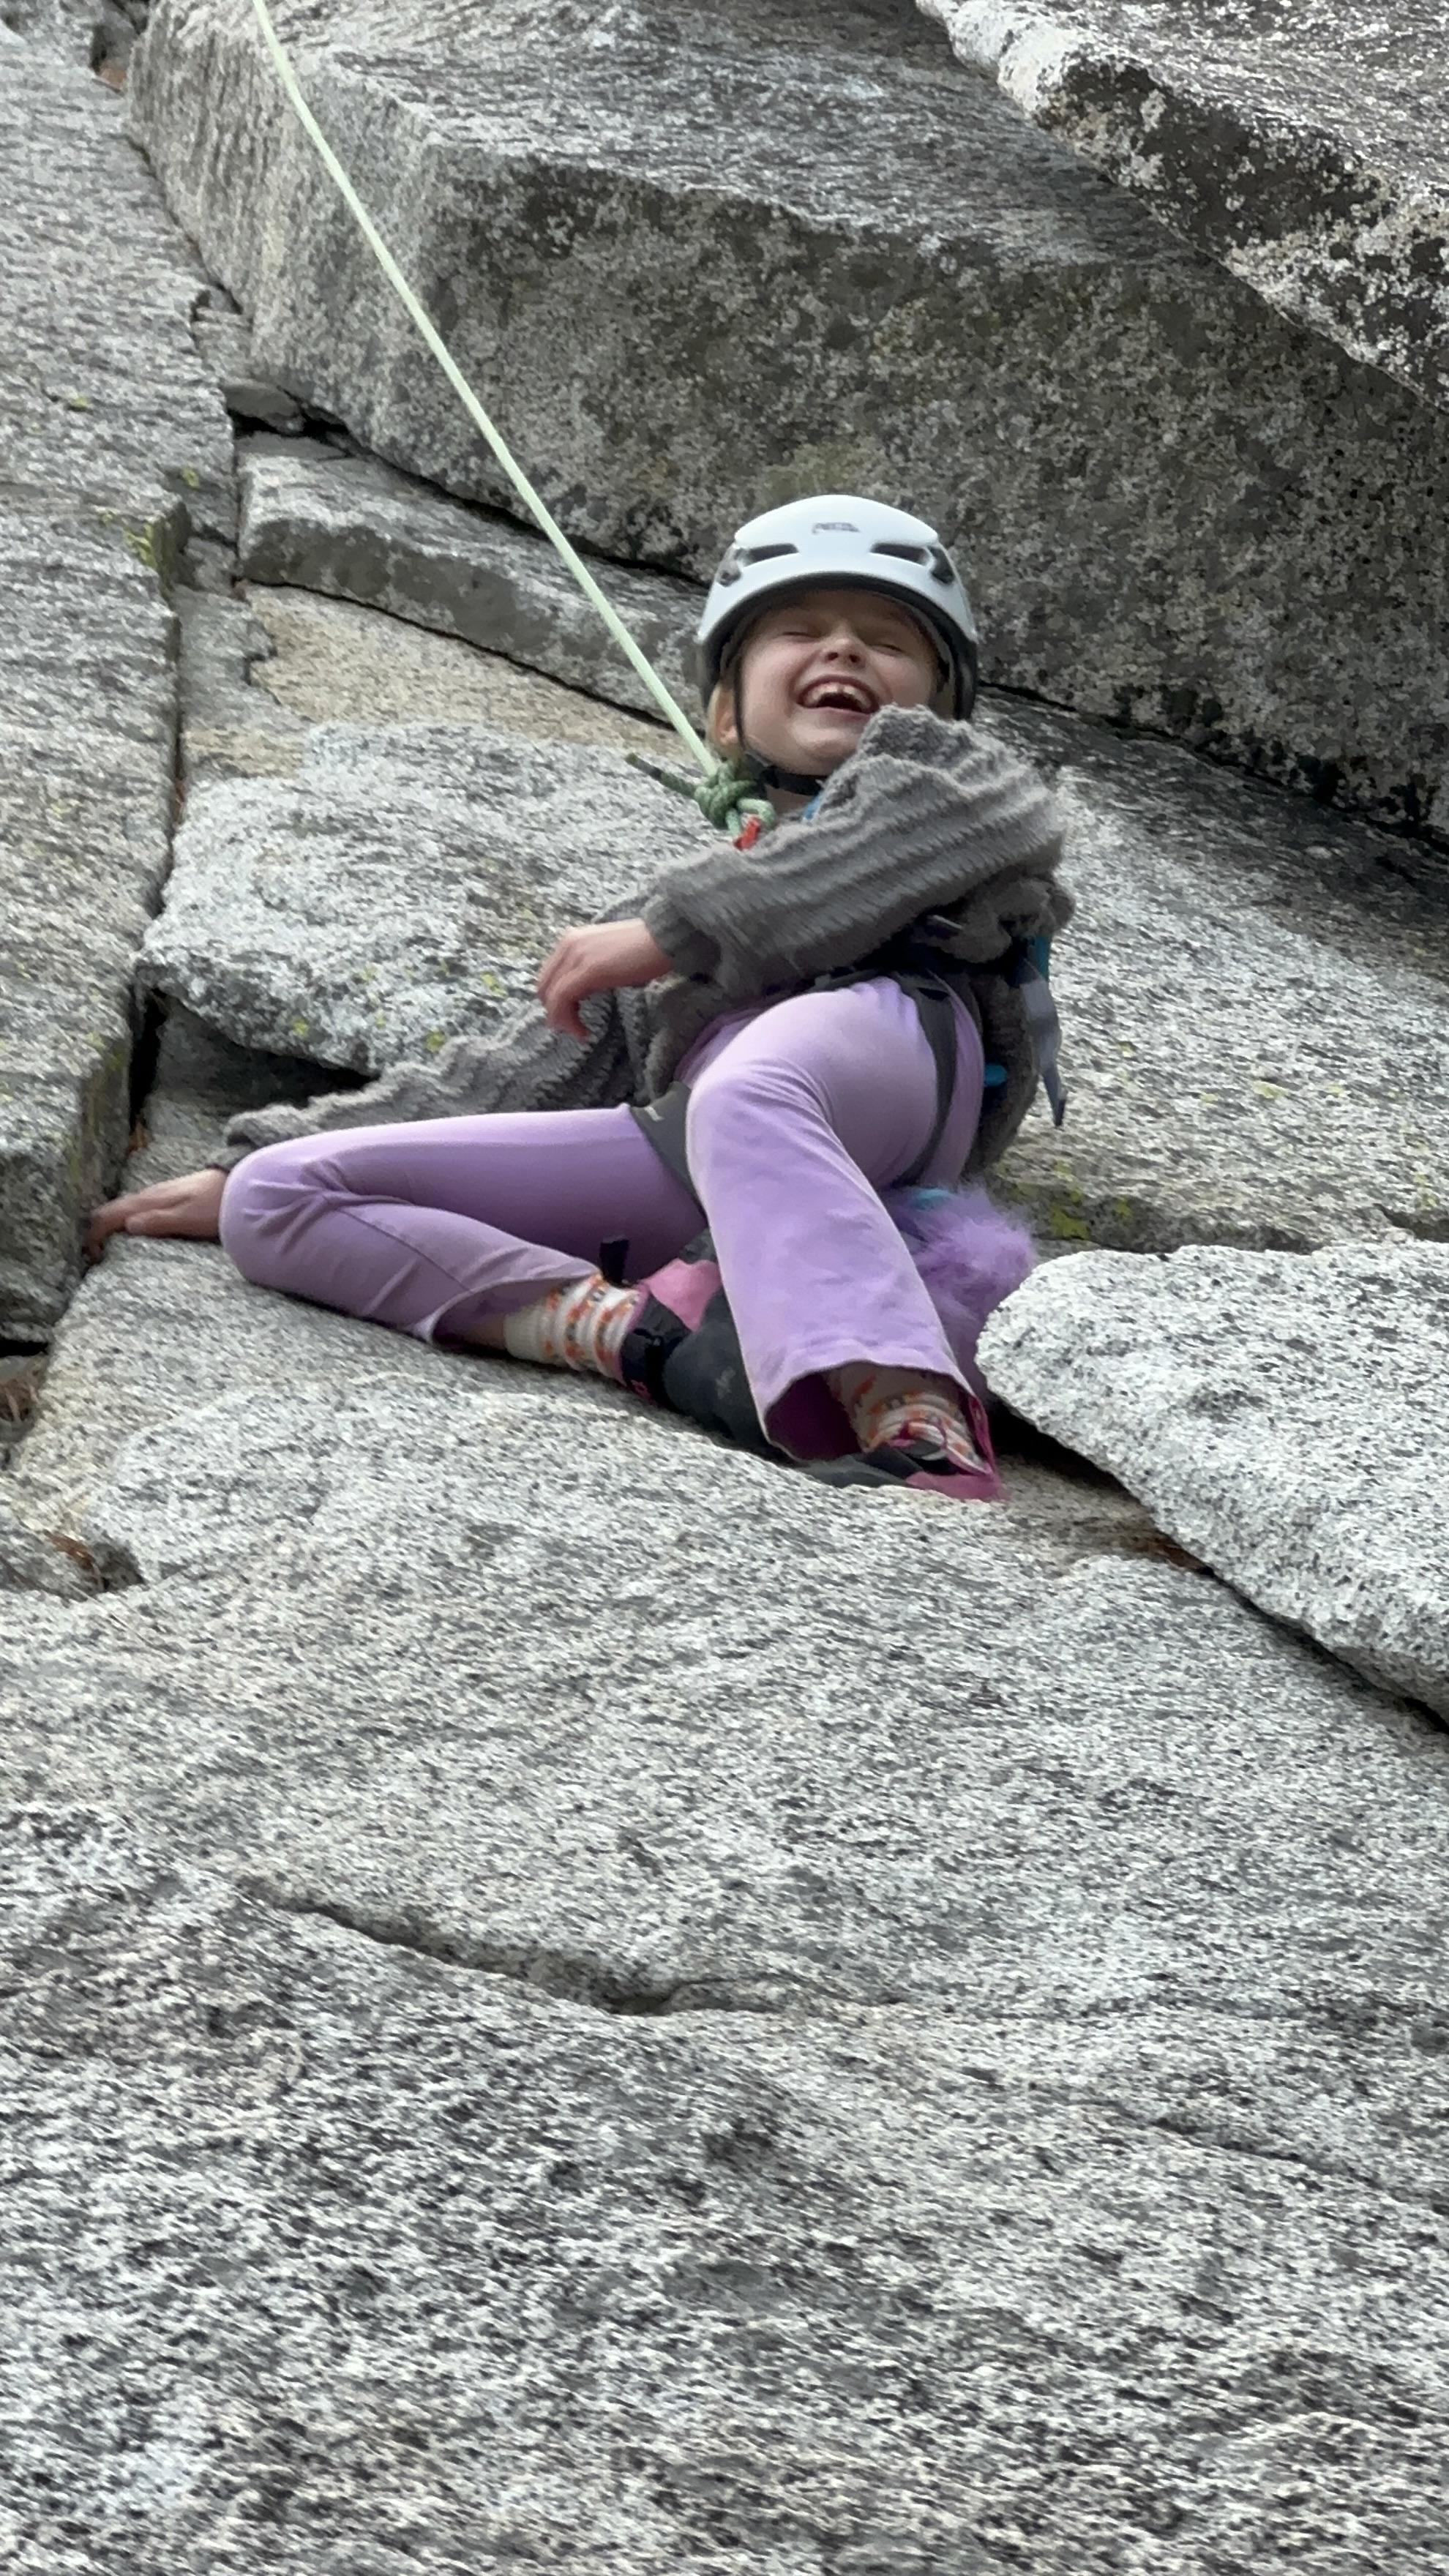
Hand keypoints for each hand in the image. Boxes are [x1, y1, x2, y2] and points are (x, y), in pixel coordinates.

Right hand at [87, 1166, 227, 1260]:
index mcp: (149, 1200)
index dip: (95, 1235)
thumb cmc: (217, 1204)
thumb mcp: (189, 1218)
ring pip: (123, 1210)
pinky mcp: (168, 1199)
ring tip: (106, 1249)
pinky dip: (126, 1222)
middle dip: (97, 1231)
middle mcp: (149, 1195)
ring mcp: (158, 1196)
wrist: (240, 1182)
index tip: (93, 1257)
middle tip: (94, 1257)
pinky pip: (137, 1210)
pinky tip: (131, 1234)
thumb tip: (127, 1227)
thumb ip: (159, 1221)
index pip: (109, 1214)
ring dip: (111, 1228)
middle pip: (111, 1211)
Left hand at [537, 918, 671, 1039]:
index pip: (548, 976)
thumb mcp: (608, 956)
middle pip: (543, 988)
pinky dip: (568, 1021)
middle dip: (555, 1013)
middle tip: (574, 1028)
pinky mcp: (587, 970)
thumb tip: (584, 991)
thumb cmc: (645, 949)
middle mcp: (568, 944)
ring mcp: (576, 956)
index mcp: (571, 940)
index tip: (573, 1017)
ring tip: (579, 1032)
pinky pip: (562, 1000)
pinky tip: (584, 1032)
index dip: (555, 1001)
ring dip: (561, 1020)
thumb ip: (590, 968)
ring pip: (550, 996)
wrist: (666, 938)